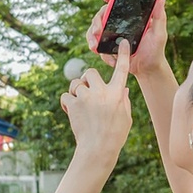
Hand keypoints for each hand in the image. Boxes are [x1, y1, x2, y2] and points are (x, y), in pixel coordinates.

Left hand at [61, 39, 132, 159]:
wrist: (98, 149)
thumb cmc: (114, 135)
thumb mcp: (126, 117)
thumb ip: (124, 101)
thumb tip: (123, 89)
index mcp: (117, 94)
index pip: (122, 70)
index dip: (122, 55)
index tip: (122, 43)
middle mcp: (102, 92)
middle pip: (90, 72)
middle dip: (87, 79)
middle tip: (88, 92)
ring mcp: (87, 97)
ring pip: (76, 84)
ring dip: (76, 92)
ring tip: (80, 105)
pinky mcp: (74, 104)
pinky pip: (66, 96)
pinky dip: (67, 102)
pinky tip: (72, 112)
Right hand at [86, 0, 168, 76]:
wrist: (147, 69)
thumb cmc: (156, 51)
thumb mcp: (159, 34)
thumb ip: (160, 17)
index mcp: (132, 18)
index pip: (119, 3)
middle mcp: (120, 24)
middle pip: (103, 15)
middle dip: (97, 21)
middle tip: (98, 30)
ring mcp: (112, 34)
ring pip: (96, 29)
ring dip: (91, 35)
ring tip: (94, 45)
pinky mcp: (108, 46)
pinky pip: (97, 43)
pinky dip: (96, 47)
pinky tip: (97, 51)